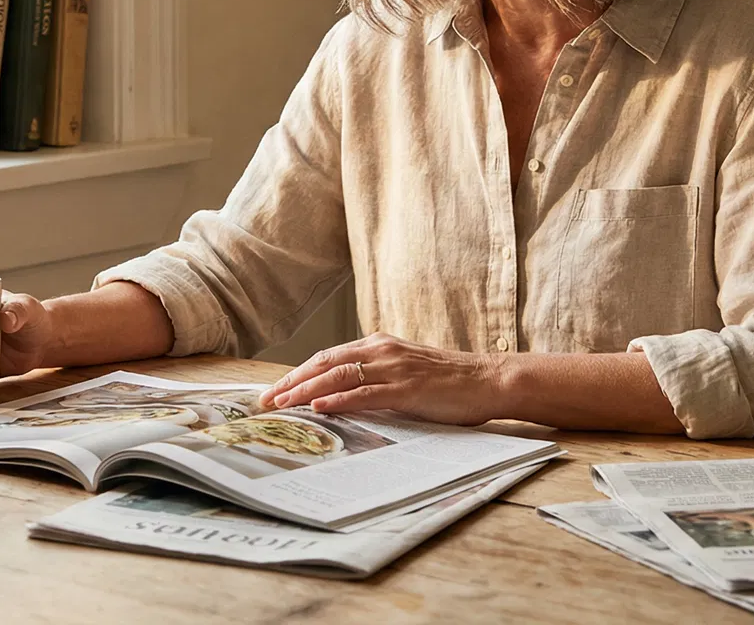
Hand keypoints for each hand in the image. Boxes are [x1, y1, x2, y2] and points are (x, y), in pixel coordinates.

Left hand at [256, 333, 507, 425]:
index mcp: (379, 345)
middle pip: (324, 363)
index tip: (274, 391)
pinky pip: (365, 392)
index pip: (327, 357)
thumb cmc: (449, 382)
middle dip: (291, 383)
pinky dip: (338, 399)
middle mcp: (382, 350)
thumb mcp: (404, 373)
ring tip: (281, 405)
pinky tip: (319, 407)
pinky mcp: (407, 388)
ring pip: (338, 376)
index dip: (298, 374)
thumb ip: (375, 379)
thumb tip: (342, 397)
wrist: (488, 380)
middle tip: (265, 401)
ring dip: (305, 391)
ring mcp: (394, 368)